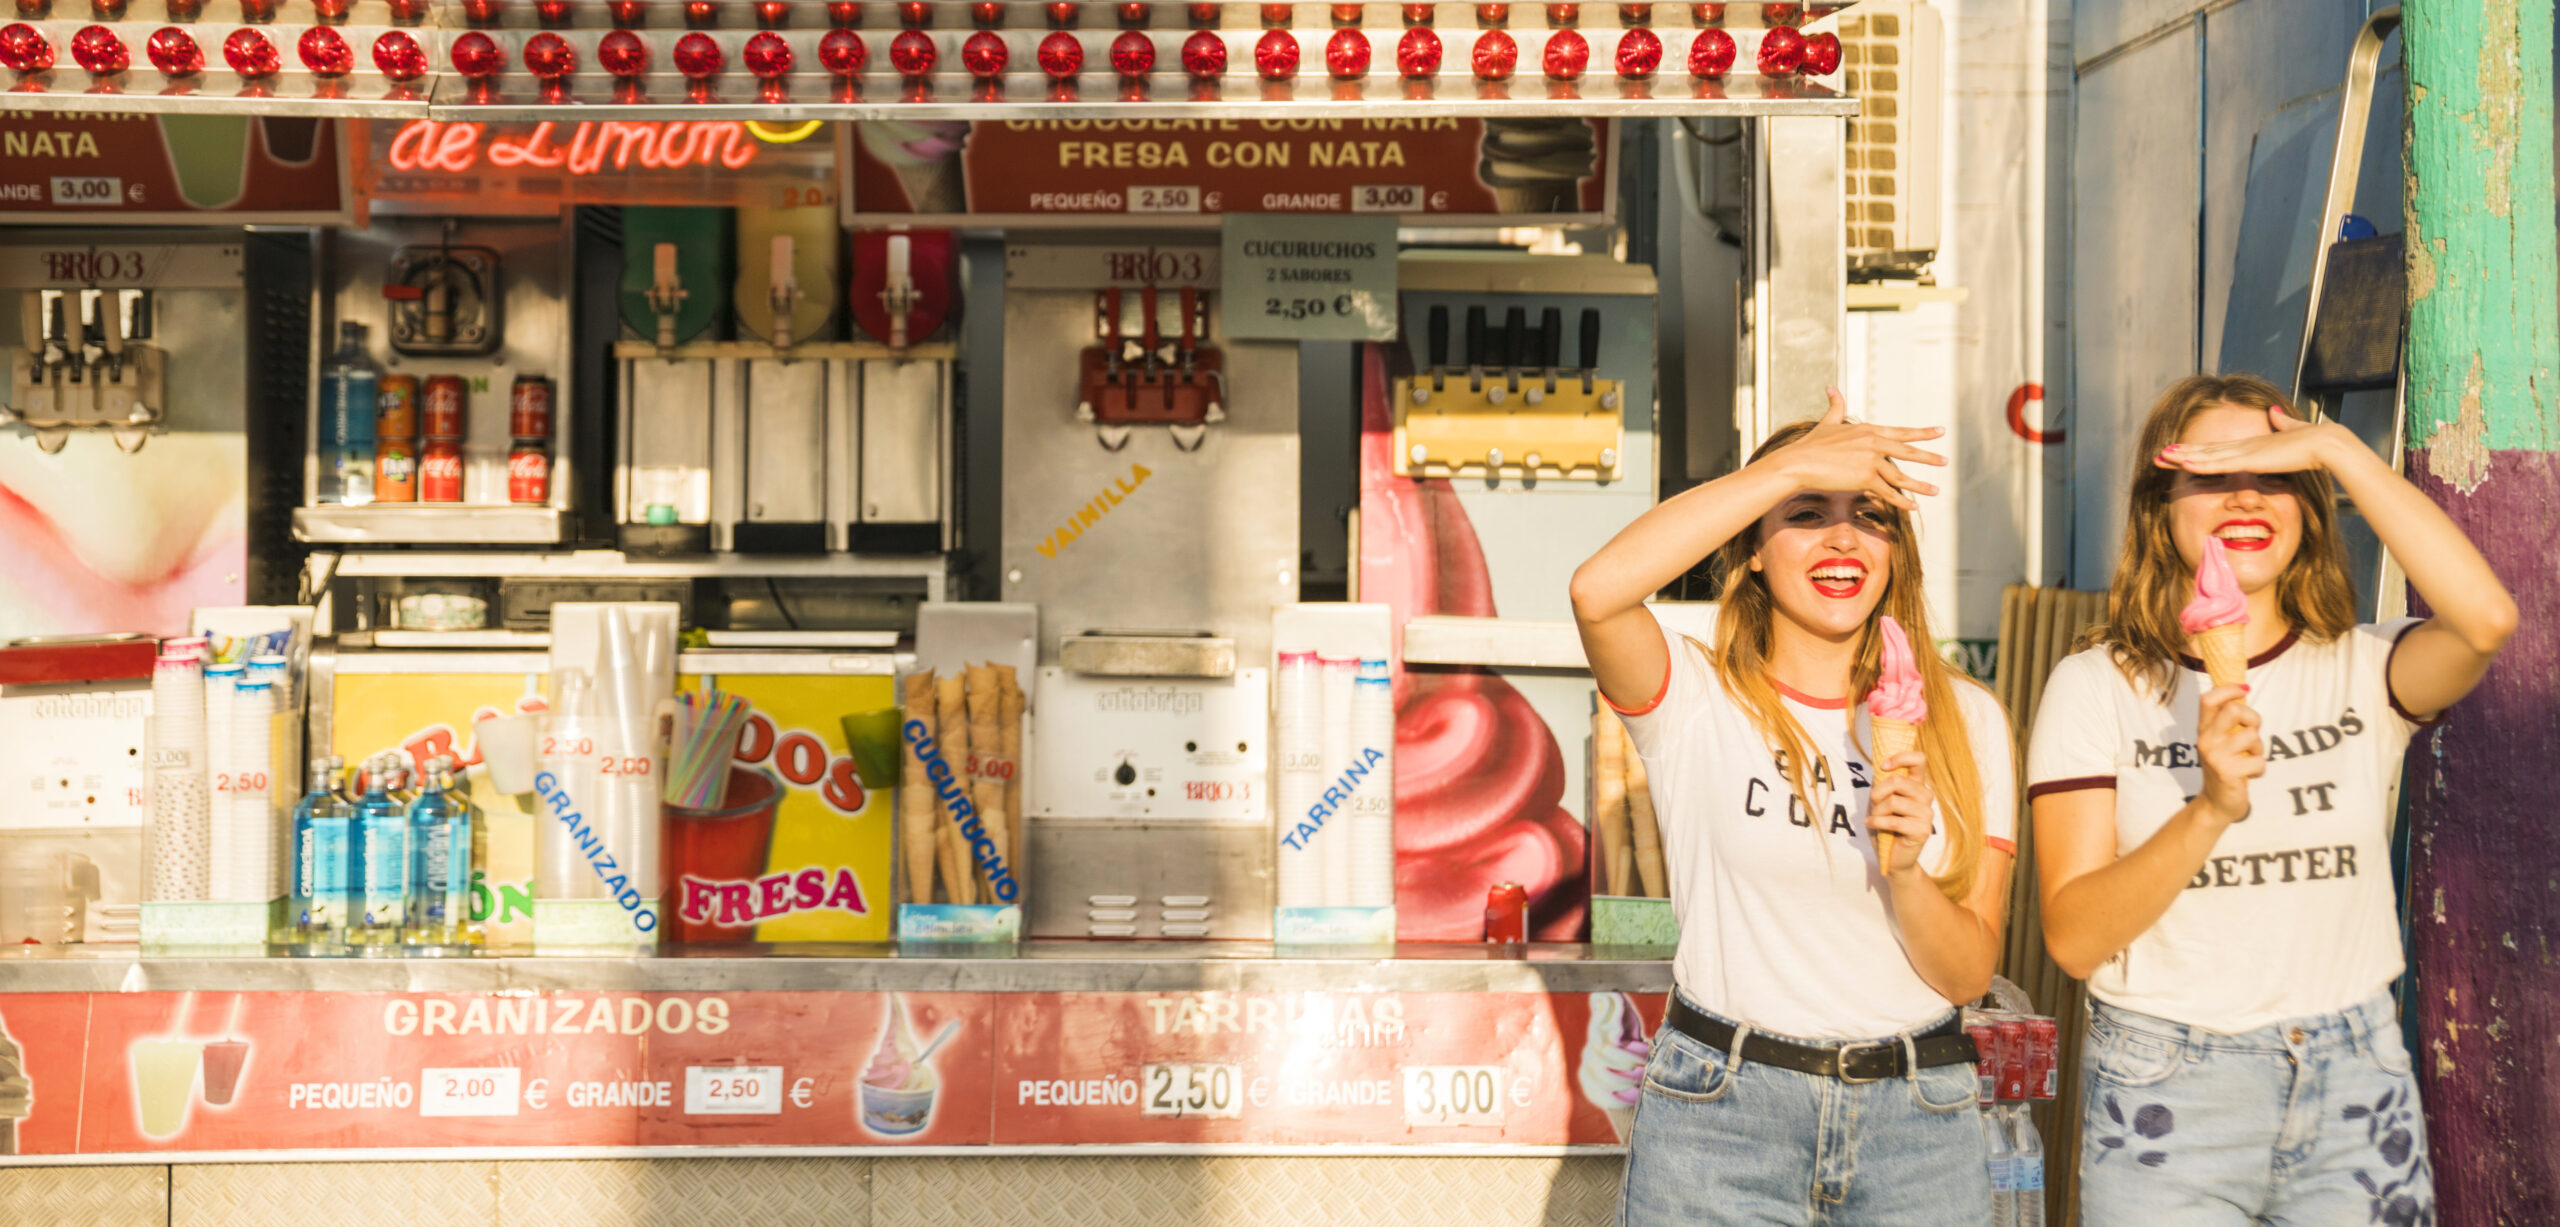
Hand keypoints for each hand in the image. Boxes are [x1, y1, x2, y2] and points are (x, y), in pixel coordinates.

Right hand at [1761, 388, 1947, 510]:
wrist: (1799, 462)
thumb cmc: (1810, 444)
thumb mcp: (1828, 422)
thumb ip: (1835, 405)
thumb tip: (1831, 387)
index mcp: (1868, 430)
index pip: (1901, 432)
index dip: (1921, 433)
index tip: (1939, 432)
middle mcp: (1874, 443)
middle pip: (1907, 452)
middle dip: (1929, 457)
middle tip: (1945, 461)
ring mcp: (1871, 461)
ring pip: (1901, 476)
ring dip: (1920, 486)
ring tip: (1936, 491)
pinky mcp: (1865, 478)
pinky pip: (1888, 492)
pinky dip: (1902, 501)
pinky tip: (1914, 507)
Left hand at [1867, 751, 1934, 876]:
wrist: (1892, 857)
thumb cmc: (1884, 825)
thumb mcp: (1879, 800)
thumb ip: (1883, 783)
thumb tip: (1882, 766)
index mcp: (1917, 785)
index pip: (1919, 760)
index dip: (1901, 757)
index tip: (1884, 766)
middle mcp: (1925, 796)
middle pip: (1897, 781)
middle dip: (1877, 793)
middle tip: (1874, 805)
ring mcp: (1927, 814)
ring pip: (1893, 802)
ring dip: (1877, 812)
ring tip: (1875, 819)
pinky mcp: (1923, 831)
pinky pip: (1893, 821)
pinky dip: (1876, 823)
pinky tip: (1871, 825)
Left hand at [2155, 404, 2355, 475]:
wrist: (2329, 443)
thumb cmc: (2314, 443)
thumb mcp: (2292, 433)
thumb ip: (2281, 424)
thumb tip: (2273, 412)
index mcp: (2252, 445)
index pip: (2217, 450)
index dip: (2195, 451)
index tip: (2177, 453)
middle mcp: (2244, 446)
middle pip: (2205, 450)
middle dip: (2180, 454)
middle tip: (2158, 456)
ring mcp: (2246, 451)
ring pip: (2206, 455)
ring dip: (2183, 457)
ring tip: (2161, 457)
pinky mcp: (2252, 458)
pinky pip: (2220, 463)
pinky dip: (2201, 464)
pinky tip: (2183, 464)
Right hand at [2195, 684, 2263, 823]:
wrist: (2216, 803)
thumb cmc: (2225, 767)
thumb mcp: (2220, 741)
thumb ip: (2228, 720)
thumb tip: (2243, 689)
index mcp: (2203, 729)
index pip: (2208, 699)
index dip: (2229, 689)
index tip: (2245, 689)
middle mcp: (2205, 740)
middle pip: (2234, 709)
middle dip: (2253, 718)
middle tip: (2252, 732)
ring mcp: (2215, 756)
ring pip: (2252, 736)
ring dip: (2259, 749)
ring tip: (2249, 759)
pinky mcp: (2227, 772)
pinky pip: (2259, 761)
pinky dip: (2260, 769)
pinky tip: (2249, 775)